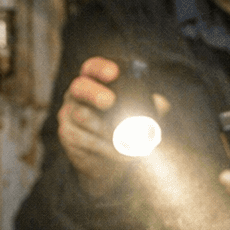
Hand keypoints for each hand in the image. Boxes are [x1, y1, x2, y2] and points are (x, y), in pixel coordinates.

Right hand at [57, 57, 138, 195]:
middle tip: (109, 101)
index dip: (100, 68)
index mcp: (94, 82)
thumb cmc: (125, 129)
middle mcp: (77, 94)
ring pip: (82, 115)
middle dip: (94, 93)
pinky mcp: (68, 134)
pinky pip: (84, 138)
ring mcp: (69, 113)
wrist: (108, 161)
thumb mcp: (139, 115)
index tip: (113, 72)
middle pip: (80, 87)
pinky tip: (122, 153)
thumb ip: (150, 106)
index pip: (92, 68)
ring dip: (106, 127)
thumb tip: (162, 104)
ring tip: (128, 138)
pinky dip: (105, 146)